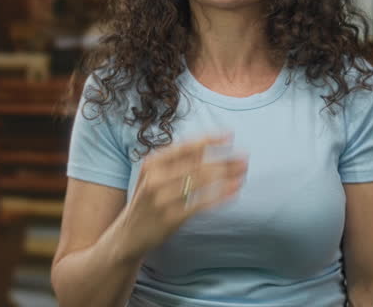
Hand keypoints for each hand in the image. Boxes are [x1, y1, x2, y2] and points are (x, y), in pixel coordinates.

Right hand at [117, 135, 246, 259]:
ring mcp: (161, 199)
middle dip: (224, 160)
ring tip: (243, 172)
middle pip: (197, 164)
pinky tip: (233, 191)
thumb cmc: (148, 201)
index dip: (209, 140)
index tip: (230, 135)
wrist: (127, 235)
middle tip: (245, 157)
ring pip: (200, 182)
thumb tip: (209, 147)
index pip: (185, 146)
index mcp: (152, 163)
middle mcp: (155, 178)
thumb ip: (177, 162)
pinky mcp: (169, 218)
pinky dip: (219, 196)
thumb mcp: (154, 176)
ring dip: (225, 176)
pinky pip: (200, 204)